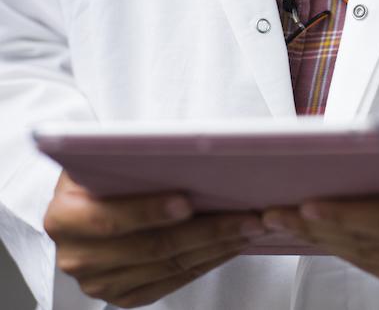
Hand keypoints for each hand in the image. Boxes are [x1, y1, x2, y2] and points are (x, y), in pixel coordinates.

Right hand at [45, 172, 266, 307]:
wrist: (86, 201)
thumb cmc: (103, 171)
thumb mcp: (104, 155)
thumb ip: (129, 157)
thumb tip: (188, 148)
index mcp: (65, 217)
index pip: (110, 219)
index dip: (149, 211)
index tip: (188, 202)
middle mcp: (77, 257)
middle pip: (151, 248)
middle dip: (206, 231)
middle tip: (246, 216)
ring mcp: (100, 282)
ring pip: (169, 266)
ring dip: (216, 247)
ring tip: (250, 228)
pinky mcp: (122, 295)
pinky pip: (172, 282)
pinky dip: (207, 262)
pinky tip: (231, 244)